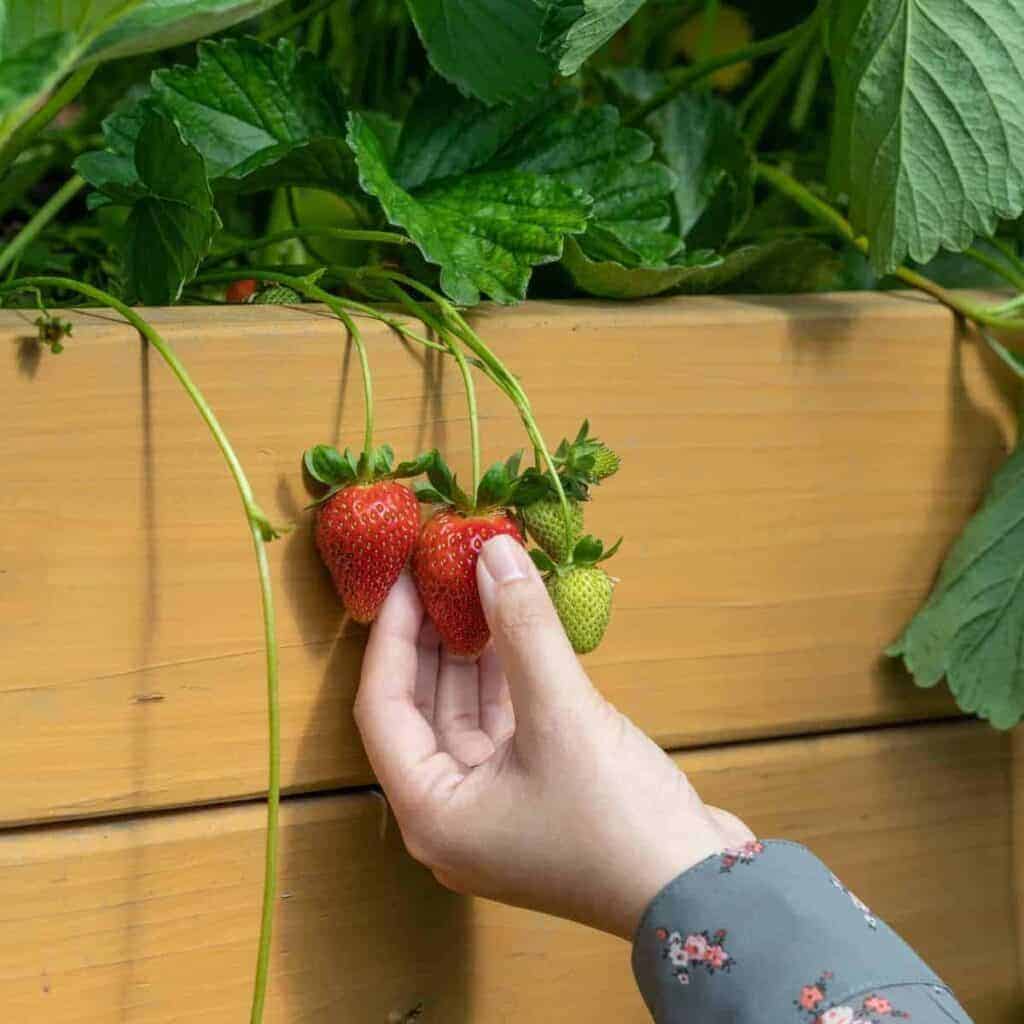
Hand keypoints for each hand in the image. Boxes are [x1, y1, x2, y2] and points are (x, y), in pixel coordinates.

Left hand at [354, 535, 752, 938]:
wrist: (703, 895)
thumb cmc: (620, 823)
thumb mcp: (564, 715)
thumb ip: (523, 629)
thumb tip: (492, 552)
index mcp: (431, 813)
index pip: (383, 707)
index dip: (393, 635)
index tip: (407, 576)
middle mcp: (451, 815)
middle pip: (422, 709)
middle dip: (433, 638)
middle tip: (443, 573)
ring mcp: (494, 810)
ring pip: (465, 714)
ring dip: (474, 653)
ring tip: (480, 588)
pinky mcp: (533, 799)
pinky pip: (504, 725)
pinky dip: (509, 678)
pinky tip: (518, 631)